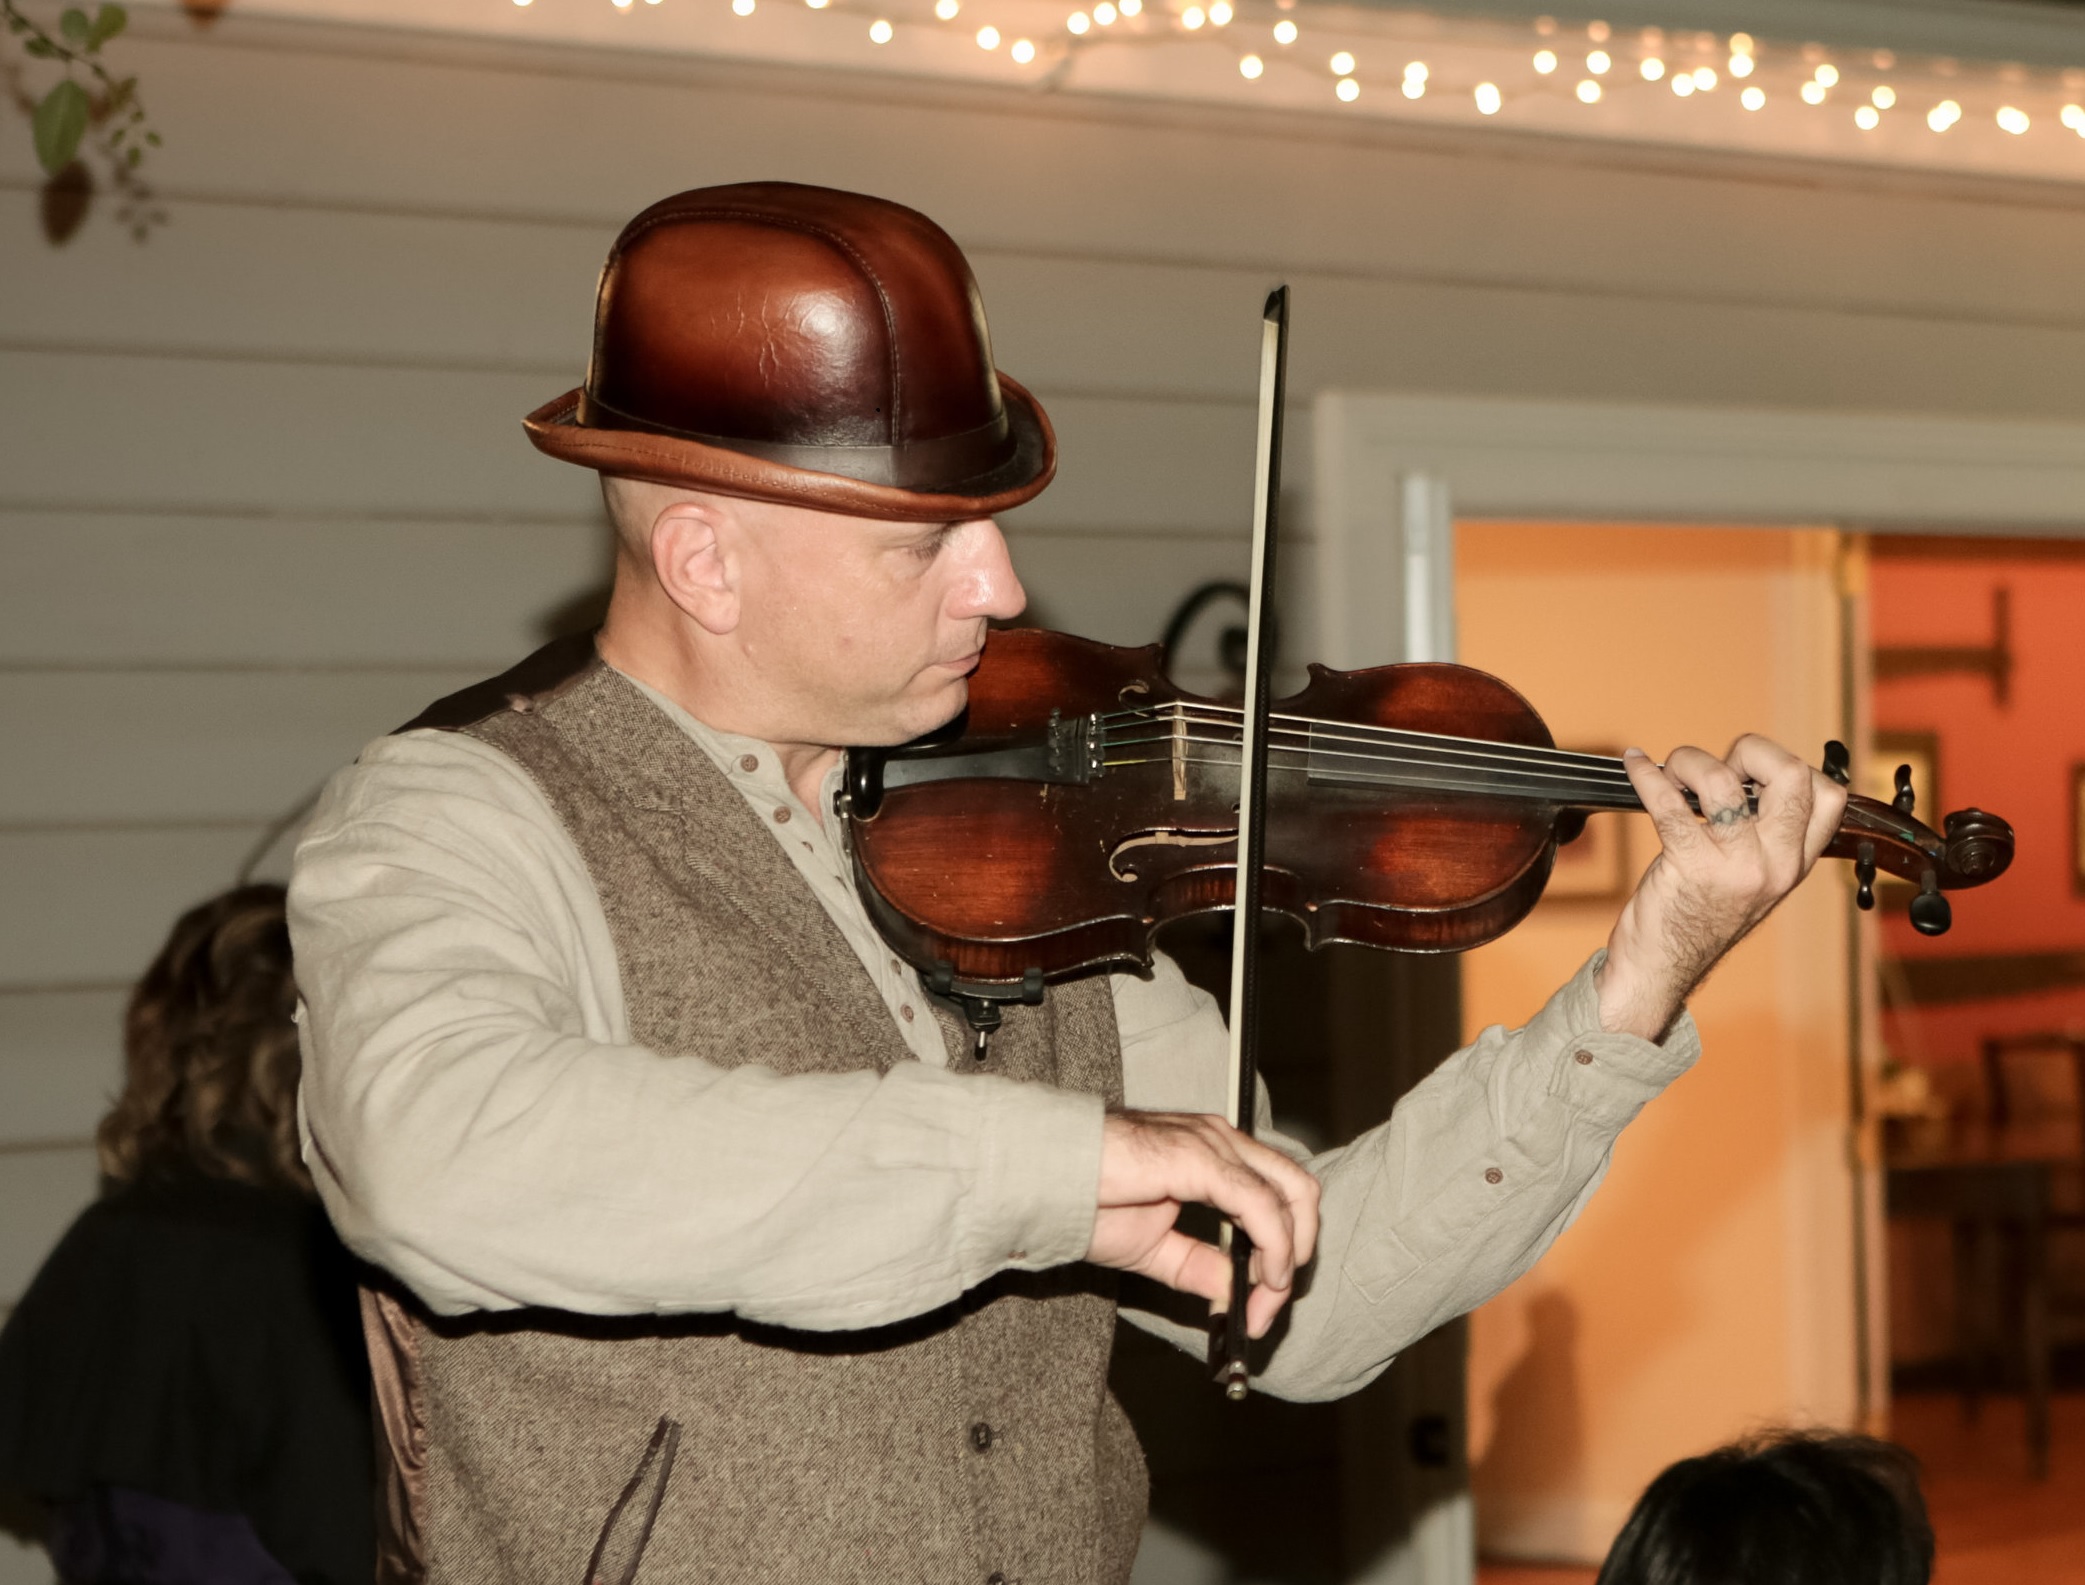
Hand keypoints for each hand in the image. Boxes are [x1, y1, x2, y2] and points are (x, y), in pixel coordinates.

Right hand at [1086, 1110, 1321, 1338]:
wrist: (1042, 1182)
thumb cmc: (1085, 1201)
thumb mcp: (1156, 1248)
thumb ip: (1200, 1267)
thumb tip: (1238, 1293)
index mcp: (1212, 1153)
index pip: (1278, 1194)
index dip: (1285, 1251)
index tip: (1263, 1304)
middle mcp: (1220, 1139)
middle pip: (1298, 1190)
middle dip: (1298, 1252)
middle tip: (1272, 1302)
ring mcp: (1213, 1143)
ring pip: (1289, 1195)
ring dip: (1287, 1257)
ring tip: (1265, 1299)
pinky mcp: (1201, 1156)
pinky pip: (1259, 1205)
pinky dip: (1273, 1247)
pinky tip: (1260, 1279)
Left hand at [1600, 734, 1847, 1039]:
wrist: (1659, 971)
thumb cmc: (1695, 918)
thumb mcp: (1750, 880)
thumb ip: (1762, 837)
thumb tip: (1743, 775)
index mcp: (1795, 864)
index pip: (1828, 797)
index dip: (1791, 766)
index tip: (1750, 772)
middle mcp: (1776, 865)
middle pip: (1791, 776)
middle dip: (1750, 751)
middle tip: (1716, 768)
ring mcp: (1736, 867)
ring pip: (1724, 782)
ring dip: (1690, 761)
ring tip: (1671, 772)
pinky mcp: (1691, 867)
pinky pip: (1670, 804)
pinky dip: (1646, 776)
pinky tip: (1634, 766)